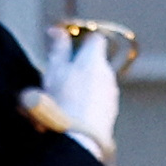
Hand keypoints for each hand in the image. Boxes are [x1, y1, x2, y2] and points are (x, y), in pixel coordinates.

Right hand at [37, 23, 122, 157]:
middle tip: (57, 75)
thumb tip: (58, 30)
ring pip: (97, 81)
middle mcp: (108, 73)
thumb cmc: (63, 100)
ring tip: (61, 97)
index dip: (82, 39)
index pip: (96, 39)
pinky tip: (71, 111)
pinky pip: (98, 98)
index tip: (67, 44)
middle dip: (79, 65)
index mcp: (94, 59)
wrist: (79, 135)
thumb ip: (58, 48)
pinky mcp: (111, 110)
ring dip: (83, 84)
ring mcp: (111, 92)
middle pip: (95, 61)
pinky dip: (87, 100)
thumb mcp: (54, 70)